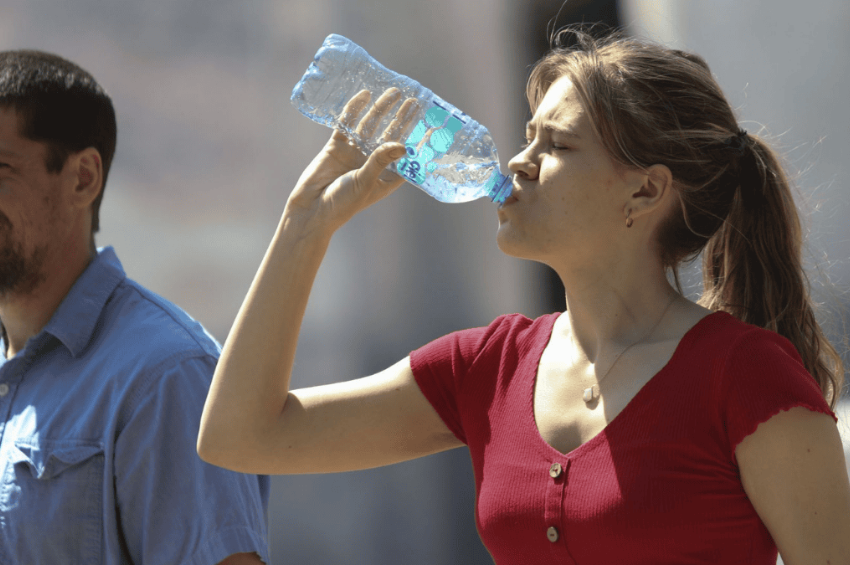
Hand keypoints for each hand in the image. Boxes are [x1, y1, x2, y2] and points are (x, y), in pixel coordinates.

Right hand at [286, 88, 417, 231]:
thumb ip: (381, 161)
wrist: (311, 209)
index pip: (408, 157)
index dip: (419, 143)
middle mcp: (373, 162)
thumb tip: (403, 144)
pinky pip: (347, 124)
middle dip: (402, 119)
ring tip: (394, 93)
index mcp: (386, 177)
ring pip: (371, 126)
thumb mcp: (365, 182)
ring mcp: (355, 152)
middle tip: (414, 102)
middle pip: (391, 136)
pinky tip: (364, 95)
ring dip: (382, 109)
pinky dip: (355, 110)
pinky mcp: (337, 146)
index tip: (433, 127)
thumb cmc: (343, 204)